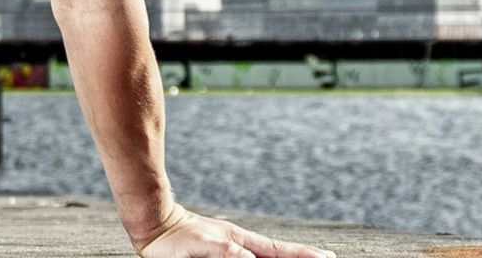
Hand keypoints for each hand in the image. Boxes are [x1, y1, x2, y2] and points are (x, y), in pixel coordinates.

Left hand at [135, 203, 335, 257]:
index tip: (327, 257)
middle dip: (302, 256)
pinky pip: (249, 256)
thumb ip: (224, 252)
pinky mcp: (221, 253)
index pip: (279, 252)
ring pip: (266, 255)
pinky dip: (267, 255)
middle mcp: (241, 247)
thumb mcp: (200, 244)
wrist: (154, 226)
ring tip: (305, 257)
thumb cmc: (175, 237)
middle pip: (278, 254)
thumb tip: (248, 257)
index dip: (303, 255)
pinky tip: (265, 257)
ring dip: (287, 256)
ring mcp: (232, 250)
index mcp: (241, 243)